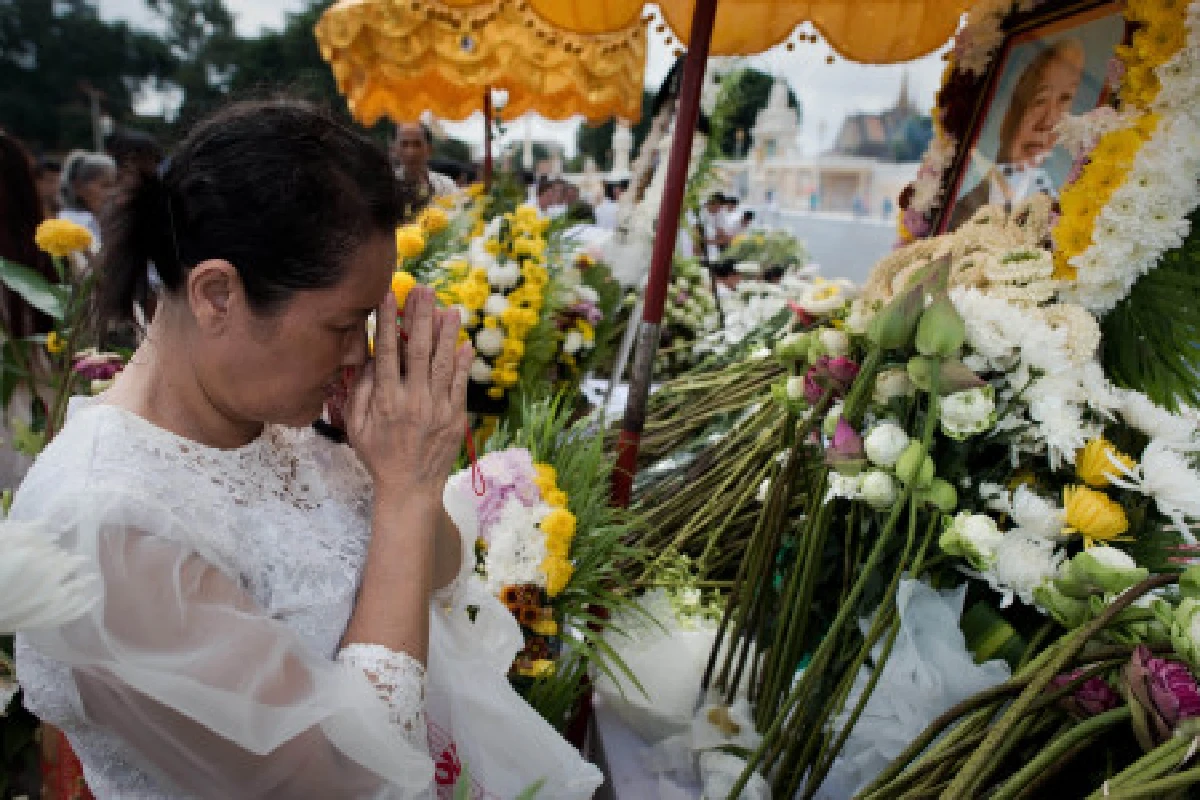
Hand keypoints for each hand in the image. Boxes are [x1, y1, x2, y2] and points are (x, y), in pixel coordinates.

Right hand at [345, 286, 472, 495]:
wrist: (410, 488)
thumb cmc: (379, 455)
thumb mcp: (357, 426)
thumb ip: (361, 391)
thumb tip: (370, 359)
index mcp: (385, 400)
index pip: (386, 352)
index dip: (387, 322)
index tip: (388, 296)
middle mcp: (412, 400)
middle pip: (418, 350)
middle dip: (420, 317)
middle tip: (423, 290)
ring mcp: (437, 408)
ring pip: (443, 363)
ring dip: (447, 334)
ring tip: (450, 308)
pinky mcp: (455, 418)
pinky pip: (460, 385)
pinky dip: (463, 364)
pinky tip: (465, 344)